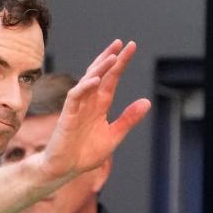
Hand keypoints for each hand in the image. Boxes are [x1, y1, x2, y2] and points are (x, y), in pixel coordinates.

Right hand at [37, 40, 150, 182]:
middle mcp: (88, 102)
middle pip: (99, 74)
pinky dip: (84, 87)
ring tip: (112, 57)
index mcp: (100, 105)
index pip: (111, 79)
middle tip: (121, 43)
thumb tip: (147, 101)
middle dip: (109, 58)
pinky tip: (95, 79)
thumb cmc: (85, 154)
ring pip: (87, 81)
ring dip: (99, 68)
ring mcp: (77, 108)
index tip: (131, 47)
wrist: (65, 169)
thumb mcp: (114, 135)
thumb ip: (128, 119)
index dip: (120, 64)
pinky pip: (74, 96)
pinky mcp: (67, 116)